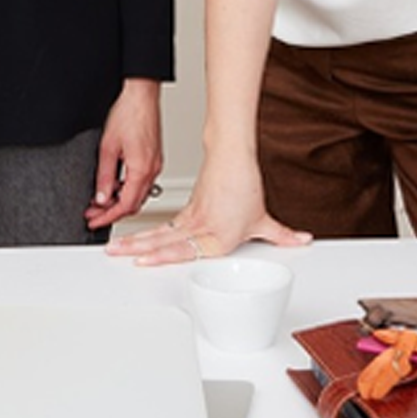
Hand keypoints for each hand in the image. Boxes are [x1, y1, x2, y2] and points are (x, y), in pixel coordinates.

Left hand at [84, 79, 164, 230]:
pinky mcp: (153, 158)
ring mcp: (155, 164)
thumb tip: (101, 197)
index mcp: (142, 169)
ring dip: (119, 200)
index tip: (94, 220)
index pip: (125, 205)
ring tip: (99, 199)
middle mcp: (152, 169)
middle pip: (133, 203)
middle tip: (93, 213)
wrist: (142, 95)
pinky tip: (113, 184)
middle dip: (112, 212)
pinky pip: (141, 182)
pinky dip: (126, 188)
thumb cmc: (129, 114)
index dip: (107, 216)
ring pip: (138, 194)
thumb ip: (104, 176)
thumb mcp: (108, 147)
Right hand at [106, 146, 311, 265]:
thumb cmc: (244, 186)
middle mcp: (200, 229)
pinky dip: (144, 235)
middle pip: (164, 241)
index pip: (186, 249)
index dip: (161, 255)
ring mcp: (189, 220)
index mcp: (218, 236)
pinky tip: (131, 242)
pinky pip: (162, 228)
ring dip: (134, 242)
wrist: (232, 157)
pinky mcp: (185, 213)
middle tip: (116, 255)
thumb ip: (282, 235)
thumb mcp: (264, 219)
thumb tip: (302, 240)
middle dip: (138, 249)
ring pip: (157, 233)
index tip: (143, 260)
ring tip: (114, 249)